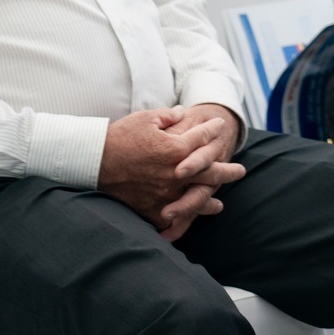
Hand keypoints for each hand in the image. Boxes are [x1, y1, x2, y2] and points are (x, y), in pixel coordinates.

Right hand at [97, 106, 245, 237]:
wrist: (93, 162)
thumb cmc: (120, 137)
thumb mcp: (146, 119)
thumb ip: (169, 116)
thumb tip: (183, 113)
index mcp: (175, 150)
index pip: (201, 139)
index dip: (211, 130)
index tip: (219, 125)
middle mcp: (175, 174)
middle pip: (209, 172)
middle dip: (227, 171)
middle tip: (240, 172)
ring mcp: (165, 194)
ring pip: (196, 199)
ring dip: (209, 200)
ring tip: (219, 204)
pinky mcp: (151, 209)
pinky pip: (171, 217)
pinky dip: (182, 219)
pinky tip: (188, 221)